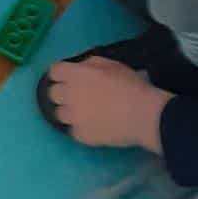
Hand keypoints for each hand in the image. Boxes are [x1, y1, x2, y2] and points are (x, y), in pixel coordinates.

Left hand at [43, 58, 169, 151]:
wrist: (144, 116)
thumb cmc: (132, 86)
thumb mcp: (112, 64)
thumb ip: (90, 64)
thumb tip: (79, 68)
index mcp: (77, 74)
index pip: (54, 71)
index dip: (61, 74)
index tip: (67, 78)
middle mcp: (70, 94)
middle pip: (53, 93)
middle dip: (62, 92)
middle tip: (76, 95)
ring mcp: (73, 117)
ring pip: (60, 113)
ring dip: (69, 111)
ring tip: (85, 113)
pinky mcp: (80, 135)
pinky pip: (72, 130)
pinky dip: (80, 127)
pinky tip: (93, 126)